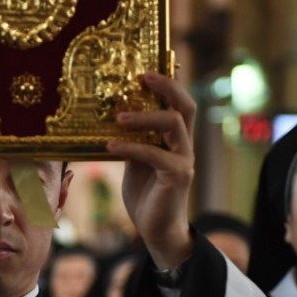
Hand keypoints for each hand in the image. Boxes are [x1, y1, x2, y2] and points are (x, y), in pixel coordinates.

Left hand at [106, 72, 194, 269]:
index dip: (168, 82)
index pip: (179, 102)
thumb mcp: (135, 162)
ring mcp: (184, 159)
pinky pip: (155, 153)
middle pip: (185, 105)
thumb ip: (133, 140)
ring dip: (144, 116)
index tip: (146, 66)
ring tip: (118, 117)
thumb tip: (114, 116)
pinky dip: (132, 147)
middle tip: (141, 75)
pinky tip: (111, 145)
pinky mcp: (178, 176)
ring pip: (173, 123)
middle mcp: (185, 145)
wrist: (156, 230)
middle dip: (166, 86)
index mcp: (176, 139)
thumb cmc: (146, 194)